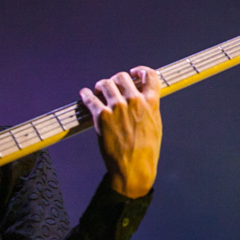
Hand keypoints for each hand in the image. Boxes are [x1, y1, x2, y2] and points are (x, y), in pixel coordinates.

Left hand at [79, 66, 161, 198]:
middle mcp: (134, 101)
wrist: (134, 168)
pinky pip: (90, 99)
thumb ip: (149, 108)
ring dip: (100, 86)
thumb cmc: (146, 150)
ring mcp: (117, 108)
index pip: (149, 76)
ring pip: (105, 84)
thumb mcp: (155, 125)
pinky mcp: (101, 116)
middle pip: (122, 77)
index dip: (140, 70)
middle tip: (110, 87)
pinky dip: (85, 95)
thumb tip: (143, 98)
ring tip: (97, 92)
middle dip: (115, 81)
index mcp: (151, 102)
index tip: (133, 72)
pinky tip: (84, 95)